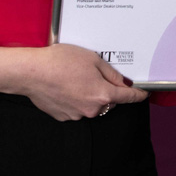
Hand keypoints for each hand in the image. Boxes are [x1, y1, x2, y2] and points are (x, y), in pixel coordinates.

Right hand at [0, 43, 148, 120]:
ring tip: (74, 77)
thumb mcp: (93, 59)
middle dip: (106, 89)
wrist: (32, 72)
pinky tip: (65, 86)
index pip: (127, 97)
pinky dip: (75, 98)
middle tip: (94, 73)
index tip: (143, 94)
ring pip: (91, 105)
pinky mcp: (64, 116)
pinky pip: (76, 108)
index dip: (138, 95)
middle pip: (108, 101)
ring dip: (88, 94)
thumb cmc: (60, 62)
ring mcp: (77, 115)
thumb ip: (111, 73)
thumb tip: (121, 83)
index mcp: (102, 94)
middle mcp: (92, 109)